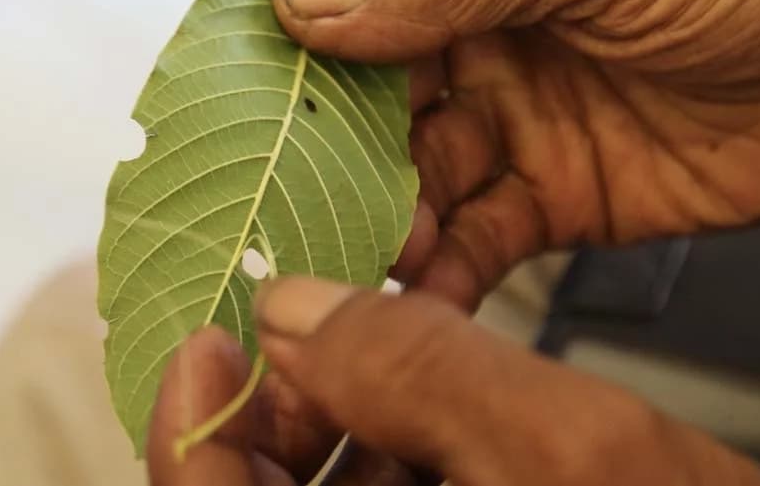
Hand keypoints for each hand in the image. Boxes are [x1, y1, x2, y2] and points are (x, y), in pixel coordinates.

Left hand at [148, 277, 759, 484]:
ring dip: (339, 420)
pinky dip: (395, 450)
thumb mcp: (565, 449)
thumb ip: (415, 368)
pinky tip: (422, 391)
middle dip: (278, 406)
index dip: (194, 424)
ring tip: (363, 339)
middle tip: (299, 320)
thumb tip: (294, 308)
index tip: (207, 336)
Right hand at [237, 0, 759, 308]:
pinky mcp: (548, 191)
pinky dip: (438, 271)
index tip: (212, 62)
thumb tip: (303, 1)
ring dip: (364, 213)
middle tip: (263, 191)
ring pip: (395, 167)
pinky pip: (469, 237)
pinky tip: (417, 296)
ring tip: (346, 259)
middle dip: (297, 131)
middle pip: (341, 72)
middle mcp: (471, 15)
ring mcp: (505, 106)